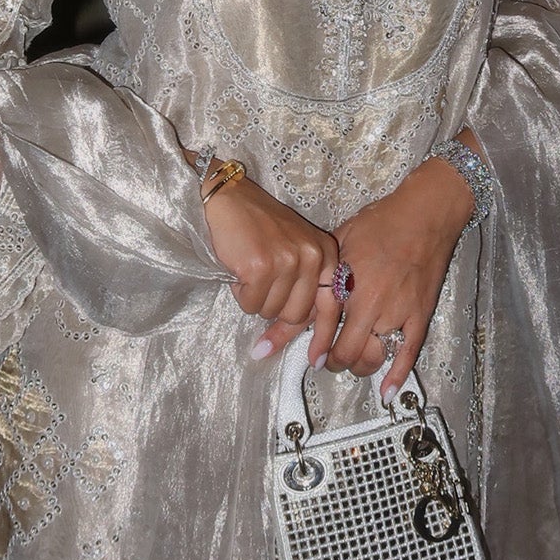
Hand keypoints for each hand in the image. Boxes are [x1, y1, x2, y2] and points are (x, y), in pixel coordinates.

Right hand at [201, 175, 338, 350]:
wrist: (228, 198)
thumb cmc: (259, 227)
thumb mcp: (294, 250)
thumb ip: (304, 287)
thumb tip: (299, 335)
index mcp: (326, 253)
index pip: (332, 306)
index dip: (323, 338)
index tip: (317, 361)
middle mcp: (312, 257)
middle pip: (297, 315)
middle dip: (276, 313)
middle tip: (260, 292)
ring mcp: (287, 262)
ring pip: (271, 311)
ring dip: (256, 299)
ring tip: (250, 269)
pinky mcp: (260, 267)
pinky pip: (251, 304)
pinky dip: (241, 293)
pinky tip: (239, 267)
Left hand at [311, 153, 475, 398]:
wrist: (426, 214)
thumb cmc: (381, 221)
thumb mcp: (342, 239)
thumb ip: (324, 268)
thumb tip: (299, 286)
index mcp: (346, 283)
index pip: (317, 324)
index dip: (300, 343)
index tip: (292, 353)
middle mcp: (370, 303)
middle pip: (345, 350)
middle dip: (331, 361)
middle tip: (324, 360)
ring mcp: (397, 313)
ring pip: (373, 357)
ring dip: (359, 367)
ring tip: (351, 363)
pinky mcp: (420, 316)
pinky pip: (408, 353)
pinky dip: (397, 376)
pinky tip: (387, 393)